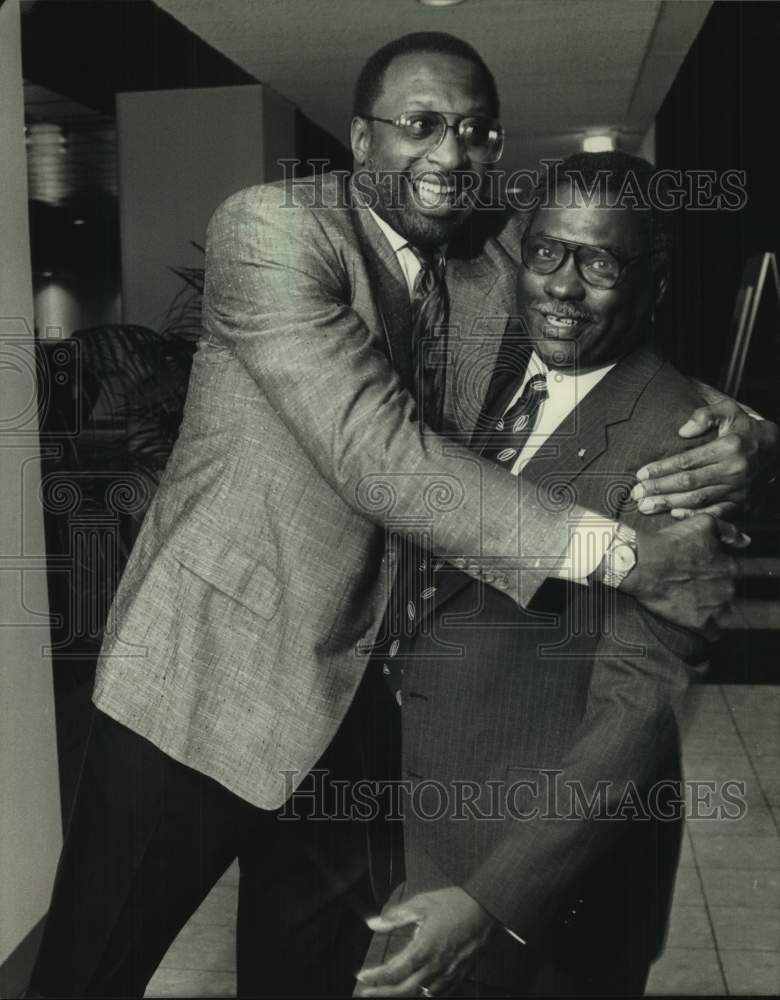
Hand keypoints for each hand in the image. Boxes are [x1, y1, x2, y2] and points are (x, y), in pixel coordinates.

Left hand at [354, 886, 494, 997]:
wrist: (485, 908)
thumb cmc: (453, 903)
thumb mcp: (421, 904)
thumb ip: (395, 917)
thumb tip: (373, 923)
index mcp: (423, 949)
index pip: (393, 971)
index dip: (375, 977)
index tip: (362, 976)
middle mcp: (435, 966)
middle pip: (404, 990)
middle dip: (383, 993)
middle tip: (367, 993)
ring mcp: (448, 973)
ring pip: (421, 994)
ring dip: (403, 994)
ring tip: (389, 991)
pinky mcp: (459, 974)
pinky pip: (439, 992)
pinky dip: (425, 993)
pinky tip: (418, 989)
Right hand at [620, 514, 746, 636]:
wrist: (643, 564)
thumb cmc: (671, 543)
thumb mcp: (703, 524)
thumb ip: (728, 530)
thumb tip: (745, 540)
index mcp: (730, 566)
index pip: (730, 571)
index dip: (714, 569)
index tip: (699, 568)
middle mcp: (728, 588)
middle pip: (726, 591)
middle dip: (714, 589)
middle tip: (691, 584)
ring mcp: (715, 608)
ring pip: (723, 612)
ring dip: (712, 608)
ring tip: (691, 602)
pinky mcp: (701, 623)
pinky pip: (712, 632)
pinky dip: (707, 629)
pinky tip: (696, 621)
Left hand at [632, 400, 777, 518]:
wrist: (773, 448)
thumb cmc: (742, 428)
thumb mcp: (728, 410)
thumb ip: (705, 415)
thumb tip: (682, 431)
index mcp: (728, 448)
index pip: (687, 461)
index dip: (662, 469)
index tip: (641, 474)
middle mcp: (733, 470)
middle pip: (689, 483)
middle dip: (660, 489)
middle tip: (637, 494)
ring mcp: (737, 489)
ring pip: (697, 499)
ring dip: (669, 504)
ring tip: (646, 506)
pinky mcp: (739, 501)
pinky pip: (715, 512)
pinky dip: (694, 516)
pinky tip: (674, 516)